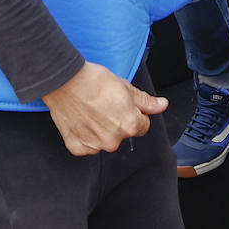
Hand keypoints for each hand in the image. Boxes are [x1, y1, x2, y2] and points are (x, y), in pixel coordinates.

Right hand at [42, 62, 167, 156]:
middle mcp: (113, 140)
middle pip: (123, 134)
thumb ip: (146, 101)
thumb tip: (161, 105)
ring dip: (102, 131)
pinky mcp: (77, 147)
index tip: (124, 106)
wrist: (66, 82)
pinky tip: (82, 120)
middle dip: (118, 123)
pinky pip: (87, 146)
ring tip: (93, 111)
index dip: (135, 114)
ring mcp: (94, 145)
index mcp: (130, 125)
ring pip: (105, 141)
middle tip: (106, 106)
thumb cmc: (95, 82)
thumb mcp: (127, 88)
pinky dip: (85, 136)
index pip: (142, 126)